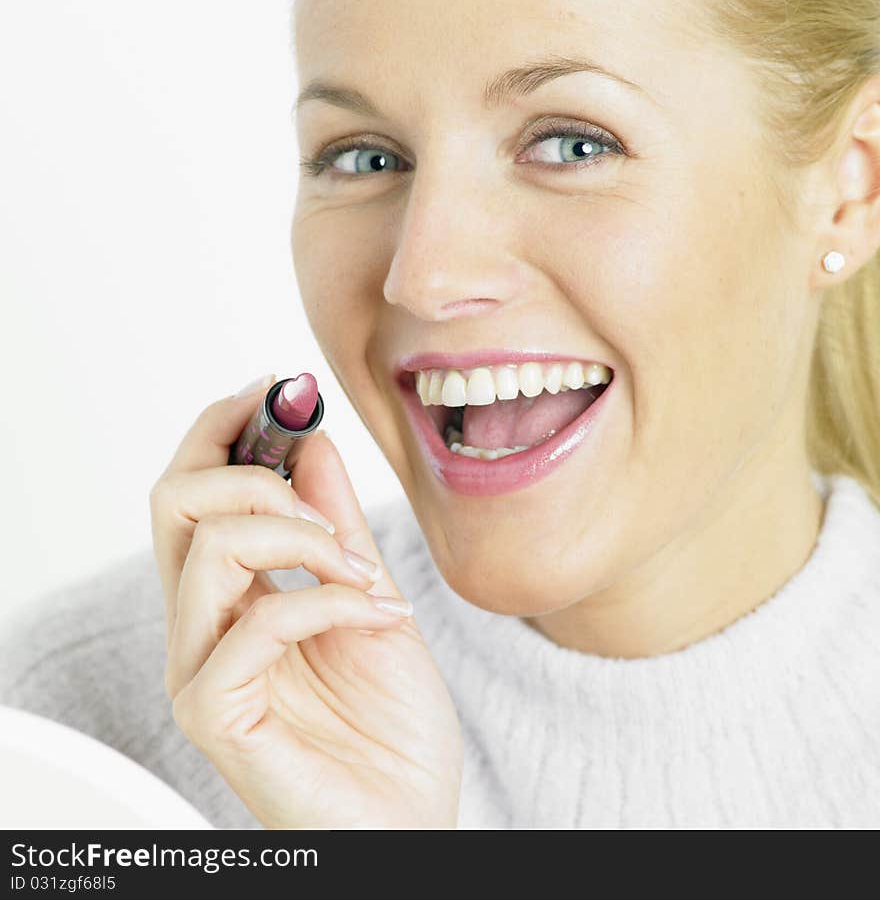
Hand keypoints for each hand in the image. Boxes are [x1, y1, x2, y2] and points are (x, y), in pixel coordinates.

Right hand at [149, 376, 462, 828]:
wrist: (416, 813)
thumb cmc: (393, 720)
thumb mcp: (371, 596)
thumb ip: (333, 525)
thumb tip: (308, 441)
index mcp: (232, 594)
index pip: (193, 491)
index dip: (223, 429)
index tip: (277, 389)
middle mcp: (202, 626)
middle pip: (174, 503)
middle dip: (252, 469)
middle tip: (318, 490)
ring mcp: (202, 671)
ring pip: (209, 548)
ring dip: (303, 536)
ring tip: (366, 574)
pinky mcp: (216, 714)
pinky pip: (257, 621)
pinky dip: (328, 602)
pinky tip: (380, 620)